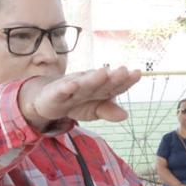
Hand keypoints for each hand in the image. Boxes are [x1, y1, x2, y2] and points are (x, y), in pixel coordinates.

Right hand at [22, 66, 142, 126]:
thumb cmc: (76, 103)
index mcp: (99, 89)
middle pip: (102, 82)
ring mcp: (71, 88)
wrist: (48, 101)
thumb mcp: (94, 111)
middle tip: (124, 70)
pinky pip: (61, 91)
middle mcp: (87, 85)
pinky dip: (66, 88)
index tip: (137, 73)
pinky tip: (72, 85)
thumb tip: (125, 115)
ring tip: (104, 72)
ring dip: (93, 79)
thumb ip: (108, 111)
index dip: (126, 80)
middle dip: (113, 77)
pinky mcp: (55, 94)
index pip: (115, 85)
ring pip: (83, 84)